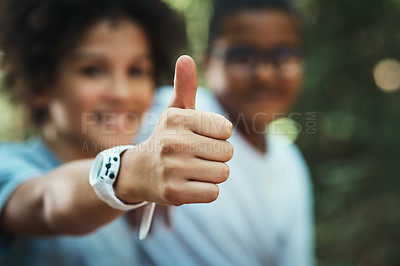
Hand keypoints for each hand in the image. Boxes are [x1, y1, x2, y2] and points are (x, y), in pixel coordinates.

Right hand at [116, 55, 232, 205]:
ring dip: (213, 174)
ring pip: (222, 173)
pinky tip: (190, 184)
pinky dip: (207, 190)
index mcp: (177, 118)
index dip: (219, 135)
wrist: (139, 172)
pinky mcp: (173, 193)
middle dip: (217, 155)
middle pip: (227, 152)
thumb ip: (185, 86)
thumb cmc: (167, 138)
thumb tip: (186, 57)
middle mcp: (173, 142)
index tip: (201, 137)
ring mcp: (172, 169)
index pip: (226, 129)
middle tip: (196, 156)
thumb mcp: (175, 111)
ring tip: (193, 170)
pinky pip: (213, 193)